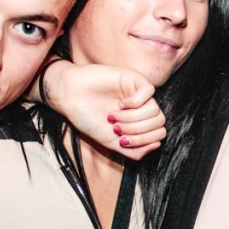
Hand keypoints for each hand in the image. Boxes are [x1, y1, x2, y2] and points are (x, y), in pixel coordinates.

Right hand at [40, 61, 165, 160]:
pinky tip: (120, 104)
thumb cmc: (88, 118)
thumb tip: (156, 145)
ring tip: (114, 117)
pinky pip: (149, 91)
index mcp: (140, 122)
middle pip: (159, 122)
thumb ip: (134, 150)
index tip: (122, 140)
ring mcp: (138, 93)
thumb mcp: (112, 143)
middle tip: (117, 128)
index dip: (144, 141)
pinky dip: (135, 103)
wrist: (69, 97)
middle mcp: (142, 107)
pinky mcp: (133, 78)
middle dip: (138, 131)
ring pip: (154, 110)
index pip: (158, 134)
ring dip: (133, 118)